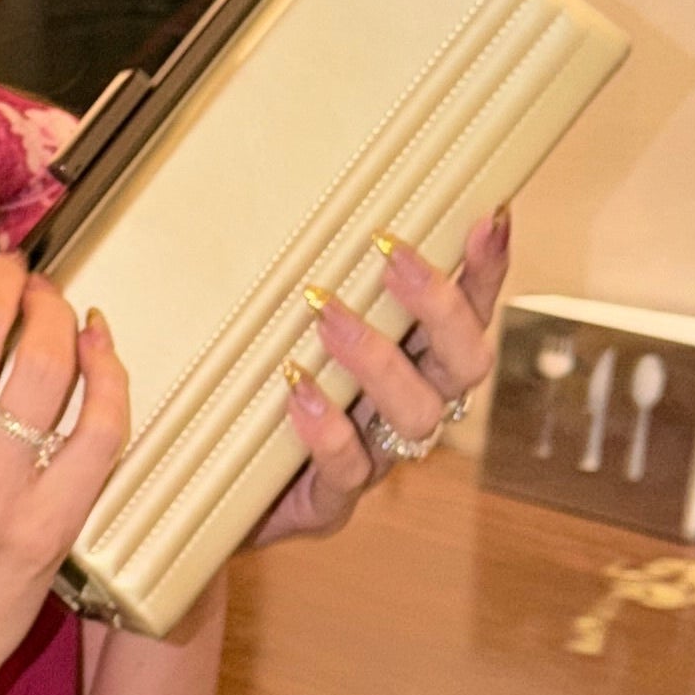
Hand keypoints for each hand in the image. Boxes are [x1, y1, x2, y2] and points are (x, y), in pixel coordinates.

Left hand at [253, 210, 508, 547]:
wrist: (209, 489)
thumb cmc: (253, 396)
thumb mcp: (278, 326)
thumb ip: (307, 281)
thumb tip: (289, 193)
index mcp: (409, 361)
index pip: (468, 311)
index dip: (485, 271)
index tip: (484, 219)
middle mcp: (405, 407)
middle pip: (466, 364)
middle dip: (439, 307)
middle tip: (391, 256)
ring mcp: (374, 458)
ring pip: (418, 416)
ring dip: (379, 360)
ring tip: (327, 317)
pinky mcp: (330, 501)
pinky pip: (348, 471)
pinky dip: (328, 431)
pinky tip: (299, 393)